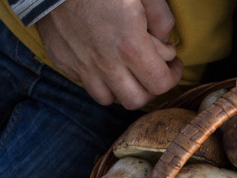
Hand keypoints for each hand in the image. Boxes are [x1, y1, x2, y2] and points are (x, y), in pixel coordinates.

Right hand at [37, 0, 183, 109]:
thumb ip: (161, 18)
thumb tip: (166, 40)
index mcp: (130, 47)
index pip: (160, 84)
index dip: (172, 76)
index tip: (173, 64)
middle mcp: (106, 64)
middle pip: (136, 100)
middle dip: (149, 88)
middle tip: (152, 69)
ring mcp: (82, 66)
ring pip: (108, 99)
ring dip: (121, 88)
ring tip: (126, 70)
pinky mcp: (64, 61)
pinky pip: (84, 83)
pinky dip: (97, 78)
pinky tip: (101, 59)